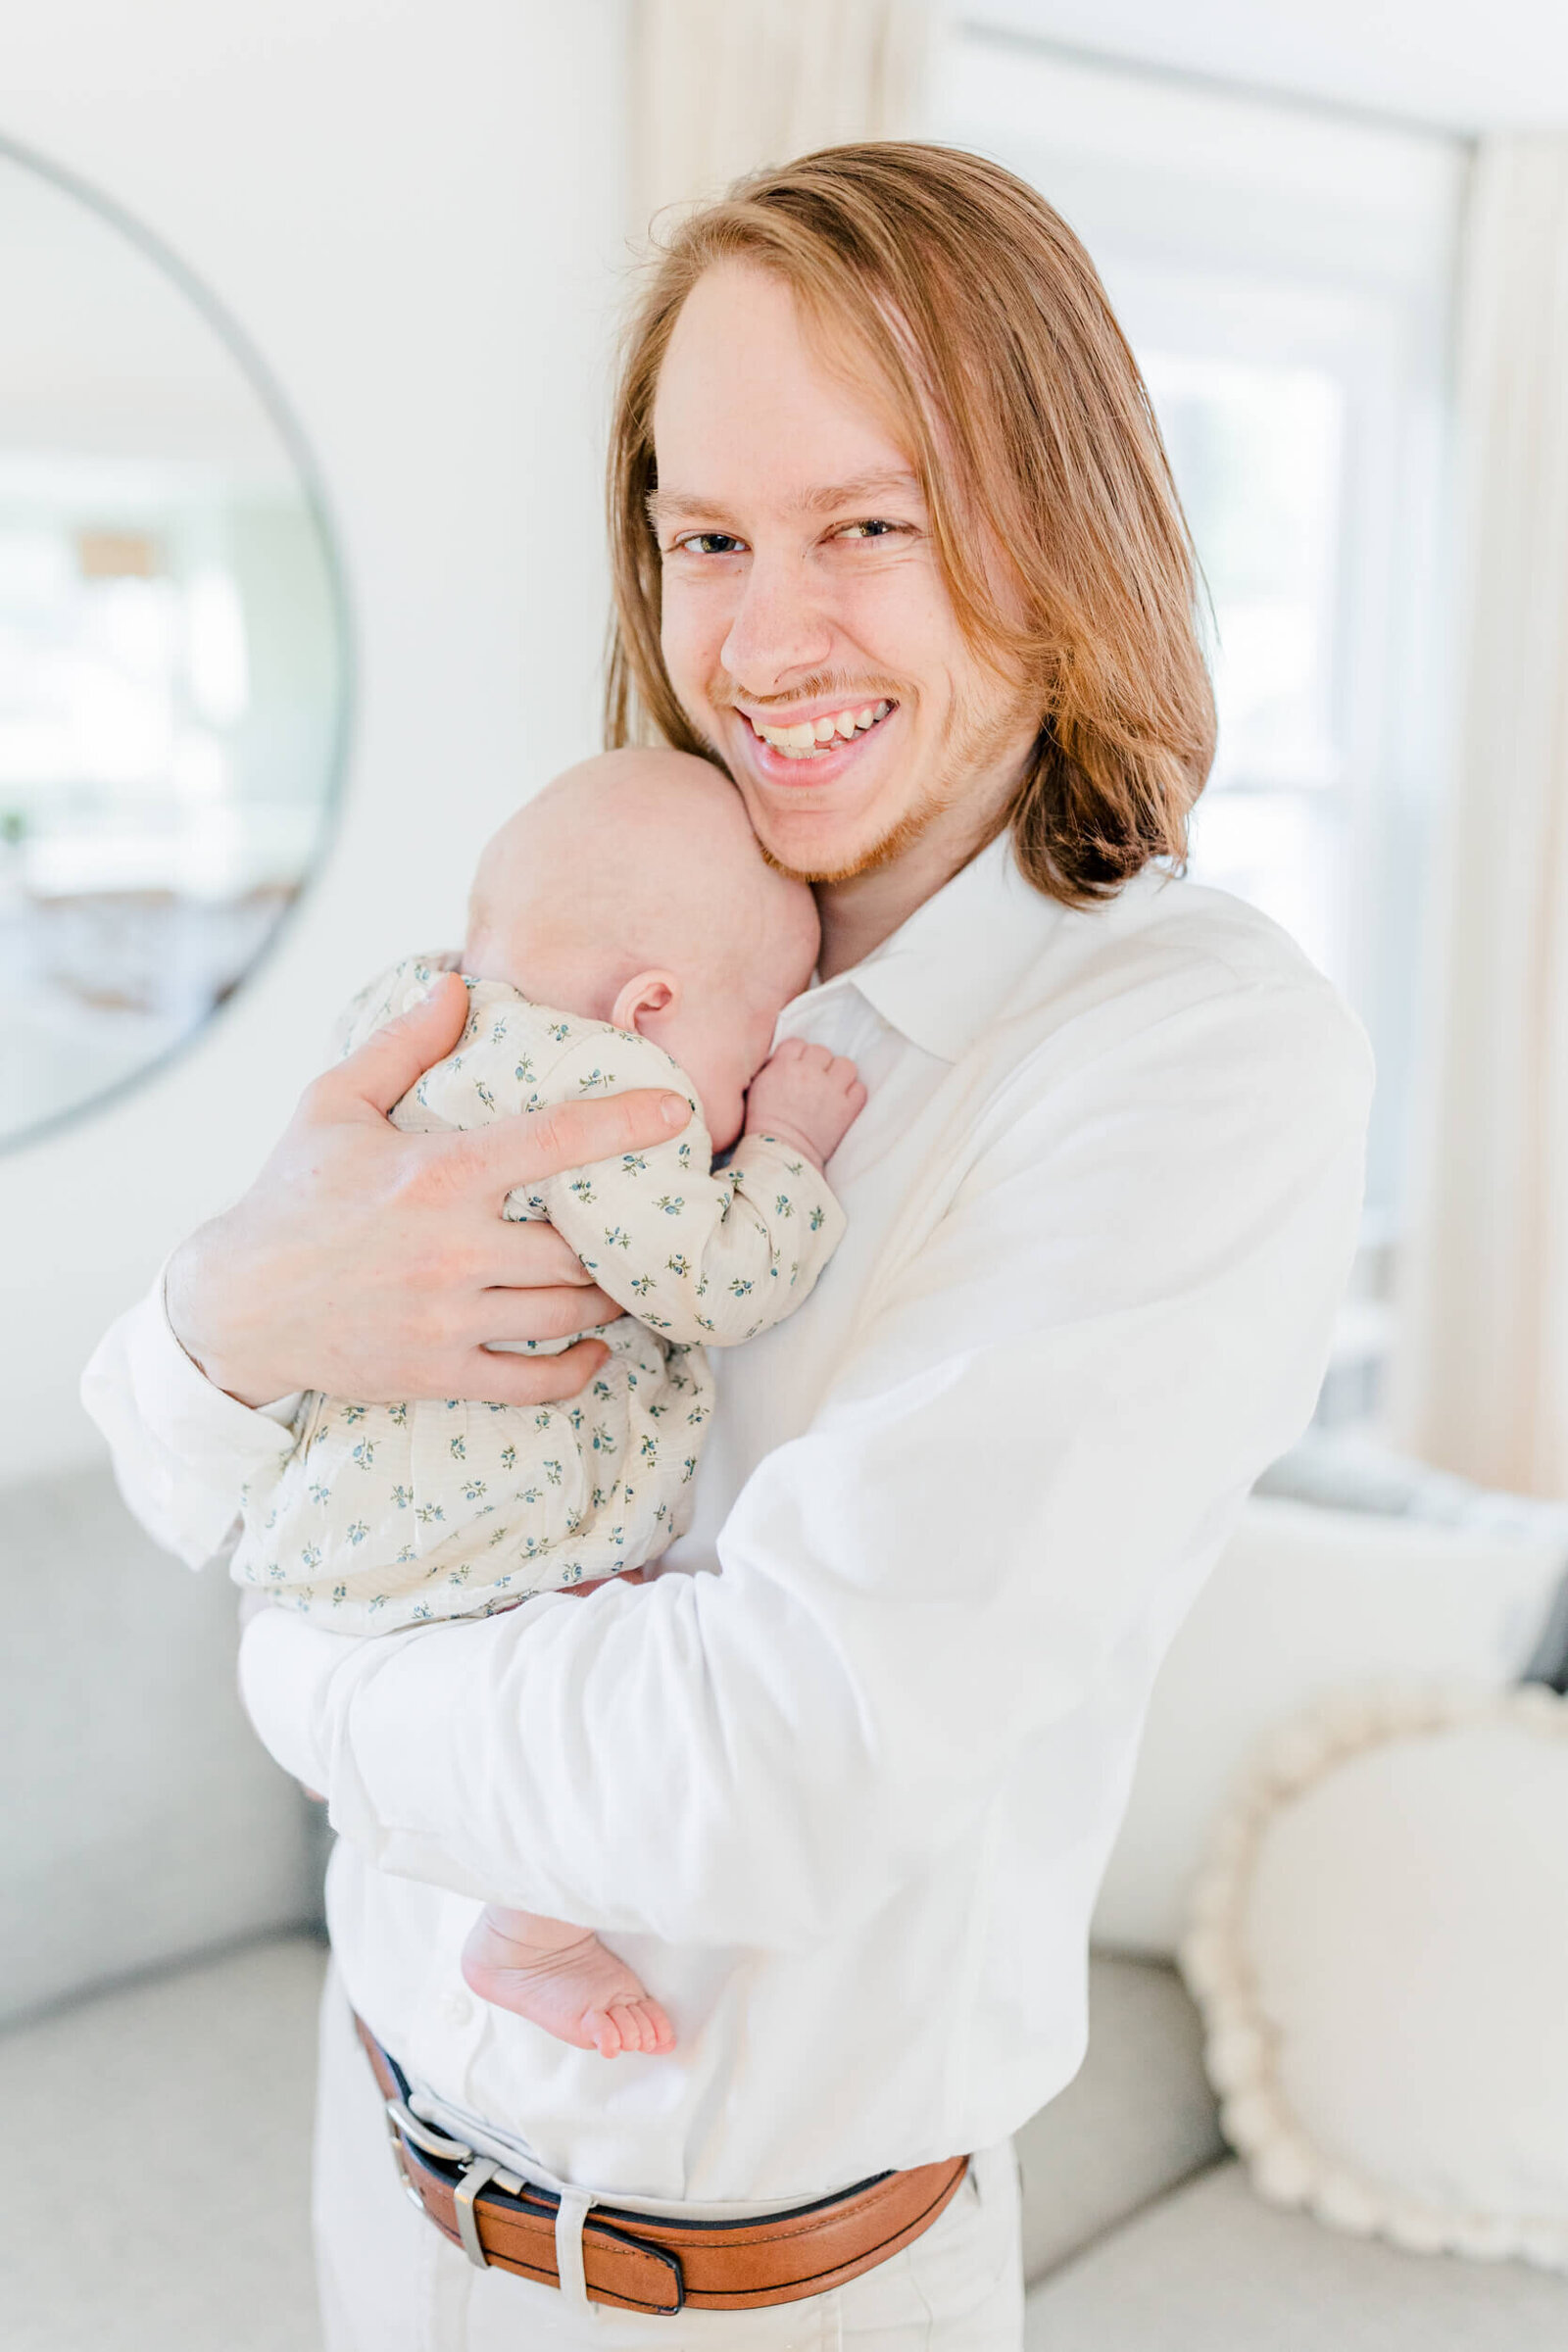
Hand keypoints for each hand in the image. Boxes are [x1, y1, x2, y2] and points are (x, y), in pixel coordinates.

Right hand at [166, 972, 690, 1407]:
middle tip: (647, 1221)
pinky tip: (596, 1349)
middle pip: (577, 1245)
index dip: (624, 1123)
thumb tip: (457, 984)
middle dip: (619, 1236)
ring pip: (567, 1312)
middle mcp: (451, 1250)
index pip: (554, 1140)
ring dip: (610, 1299)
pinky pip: (534, 1383)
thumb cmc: (291, 1195)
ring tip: (628, 1279)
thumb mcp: (333, 1105)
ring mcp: (448, 1318)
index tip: (675, 1111)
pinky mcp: (439, 1374)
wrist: (236, 1304)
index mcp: (436, 1176)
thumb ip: (403, 1045)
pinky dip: (580, 1370)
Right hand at [743, 1037, 866, 1168]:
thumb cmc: (765, 1125)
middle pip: (822, 1051)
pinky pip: (859, 1088)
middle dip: (818, 1064)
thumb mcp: (758, 1088)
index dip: (798, 1055)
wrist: (781, 1153)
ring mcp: (831, 1090)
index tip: (797, 1067)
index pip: (797, 1044)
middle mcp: (809, 1073)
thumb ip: (773, 1068)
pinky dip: (853, 1094)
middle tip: (814, 1080)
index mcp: (784, 1067)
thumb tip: (786, 1060)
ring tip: (832, 1087)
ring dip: (840, 1074)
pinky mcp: (847, 1108)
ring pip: (845, 1064)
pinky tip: (843, 1101)